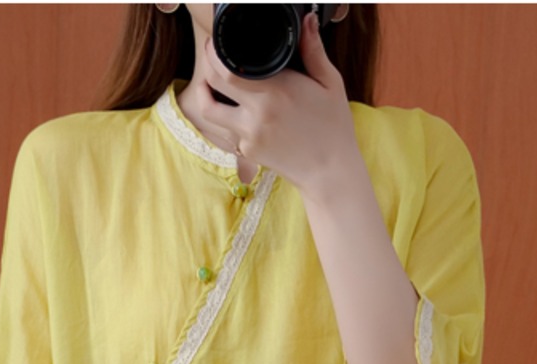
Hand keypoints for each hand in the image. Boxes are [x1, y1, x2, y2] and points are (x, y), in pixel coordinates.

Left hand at [194, 12, 361, 201]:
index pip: (228, 69)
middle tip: (212, 55)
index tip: (217, 43)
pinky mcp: (246, 152)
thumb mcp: (329, 82)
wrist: (329, 171)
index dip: (215, 52)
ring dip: (203, 93)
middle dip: (206, 64)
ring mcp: (248, 136)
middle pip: (212, 84)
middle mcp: (257, 114)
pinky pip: (224, 130)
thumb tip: (308, 20)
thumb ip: (314, 50)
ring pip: (208, 111)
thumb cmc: (333, 125)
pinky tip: (230, 106)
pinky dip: (223, 116)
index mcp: (276, 91)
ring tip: (208, 82)